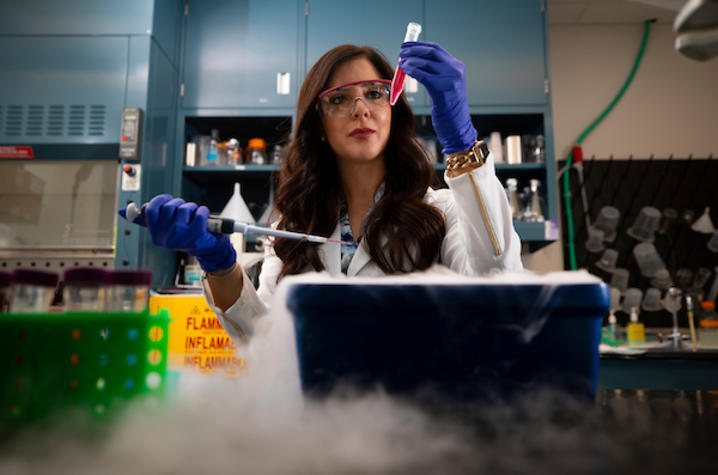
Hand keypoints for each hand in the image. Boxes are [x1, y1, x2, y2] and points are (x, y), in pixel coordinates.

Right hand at [119, 194, 235, 272]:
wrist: (209, 248)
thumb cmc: (187, 234)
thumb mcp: (165, 227)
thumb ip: (145, 219)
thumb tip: (123, 211)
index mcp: (156, 235)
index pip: (150, 210)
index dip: (161, 200)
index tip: (168, 200)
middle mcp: (166, 239)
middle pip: (169, 207)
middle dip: (179, 203)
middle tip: (185, 211)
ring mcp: (181, 238)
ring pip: (184, 208)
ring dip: (192, 207)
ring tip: (194, 216)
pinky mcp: (197, 236)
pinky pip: (199, 212)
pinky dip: (204, 211)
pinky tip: (204, 218)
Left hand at [399, 41, 476, 153]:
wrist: (457, 127)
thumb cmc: (448, 110)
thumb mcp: (444, 86)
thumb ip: (435, 73)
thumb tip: (413, 61)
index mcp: (457, 67)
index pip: (436, 49)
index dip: (419, 45)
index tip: (406, 45)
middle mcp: (456, 70)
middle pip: (431, 52)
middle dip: (413, 50)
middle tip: (400, 52)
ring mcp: (451, 79)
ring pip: (426, 62)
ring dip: (410, 60)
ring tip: (401, 62)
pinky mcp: (442, 89)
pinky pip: (423, 75)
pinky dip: (412, 71)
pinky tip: (405, 71)